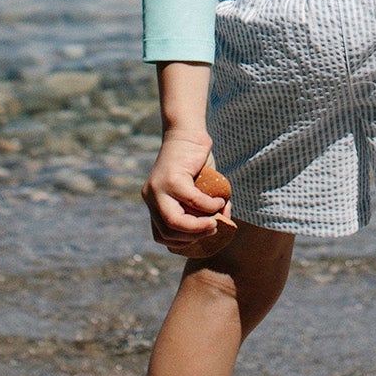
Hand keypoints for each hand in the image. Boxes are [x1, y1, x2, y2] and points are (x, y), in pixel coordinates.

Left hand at [142, 128, 232, 256]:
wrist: (188, 132)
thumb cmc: (196, 162)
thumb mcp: (200, 189)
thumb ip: (206, 207)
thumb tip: (224, 223)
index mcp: (154, 203)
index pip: (160, 235)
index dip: (181, 243)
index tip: (201, 239)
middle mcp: (151, 197)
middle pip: (167, 233)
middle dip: (193, 238)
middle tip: (213, 230)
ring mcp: (159, 189)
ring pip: (175, 222)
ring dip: (199, 227)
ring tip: (217, 221)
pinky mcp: (172, 179)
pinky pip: (193, 201)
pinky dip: (209, 206)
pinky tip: (220, 202)